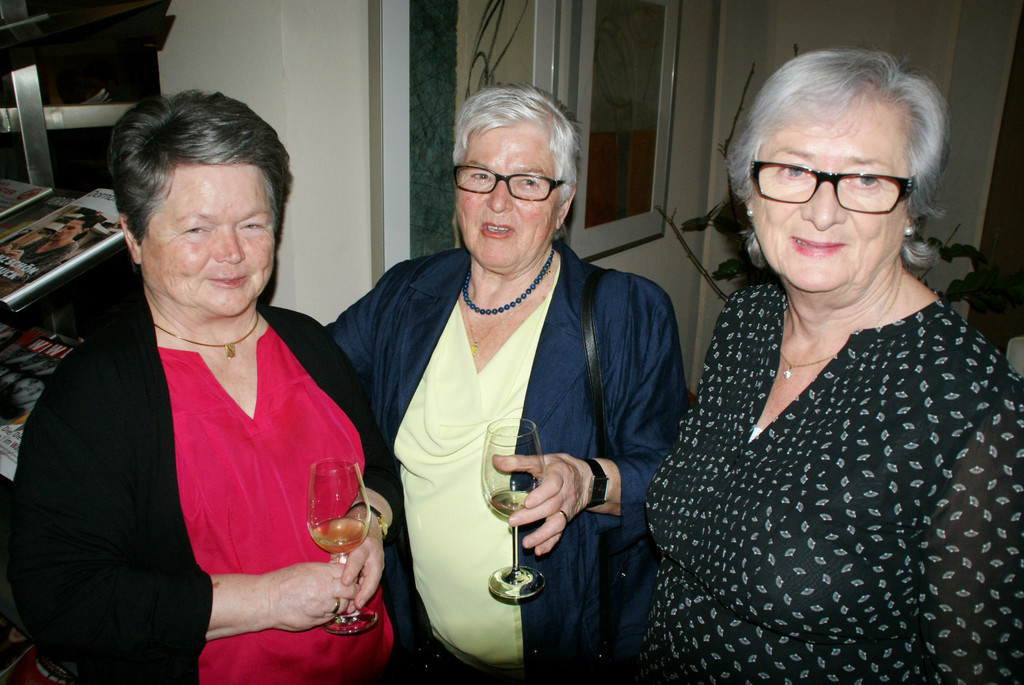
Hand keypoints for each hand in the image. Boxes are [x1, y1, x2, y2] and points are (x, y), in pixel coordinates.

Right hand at [207, 562, 354, 638]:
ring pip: (343, 606)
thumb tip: (340, 572)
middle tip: (348, 591)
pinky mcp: (315, 621)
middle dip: (352, 592)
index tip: (350, 578)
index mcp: (322, 574)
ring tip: (332, 600)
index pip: (349, 574)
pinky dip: (330, 614)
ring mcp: (321, 607)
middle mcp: (325, 590)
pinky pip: (330, 617)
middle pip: (351, 591)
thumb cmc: (283, 581)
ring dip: (342, 604)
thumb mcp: (306, 568)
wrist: (265, 600)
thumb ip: (325, 571)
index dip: (351, 577)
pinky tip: (322, 609)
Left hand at [335, 518, 385, 609]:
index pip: (357, 559)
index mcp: (363, 544)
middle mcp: (373, 554)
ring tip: (355, 608)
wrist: (371, 525)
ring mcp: (378, 562)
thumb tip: (328, 573)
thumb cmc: (353, 532)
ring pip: (374, 581)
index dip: (351, 571)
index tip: (345, 582)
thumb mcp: (345, 539)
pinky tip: (357, 604)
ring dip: (365, 595)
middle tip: (356, 604)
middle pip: (372, 574)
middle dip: (364, 590)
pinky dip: (365, 594)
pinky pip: (372, 582)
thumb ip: (338, 554)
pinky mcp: (378, 568)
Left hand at [498, 452, 589, 555]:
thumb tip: (496, 460)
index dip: (541, 495)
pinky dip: (550, 543)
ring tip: (527, 543)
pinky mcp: (566, 519)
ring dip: (542, 535)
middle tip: (513, 521)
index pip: (553, 485)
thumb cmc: (560, 468)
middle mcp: (565, 494)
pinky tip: (539, 550)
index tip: (527, 502)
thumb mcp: (542, 460)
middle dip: (532, 516)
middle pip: (551, 507)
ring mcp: (566, 509)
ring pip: (557, 524)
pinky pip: (560, 533)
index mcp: (560, 475)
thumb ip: (519, 461)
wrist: (587, 479)